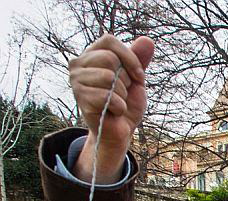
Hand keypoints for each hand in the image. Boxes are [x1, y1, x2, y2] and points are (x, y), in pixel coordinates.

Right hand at [69, 34, 153, 182]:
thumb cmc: (127, 102)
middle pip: (110, 59)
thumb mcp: (136, 78)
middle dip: (125, 79)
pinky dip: (119, 107)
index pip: (109, 41)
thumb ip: (139, 59)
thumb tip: (147, 40)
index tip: (138, 76)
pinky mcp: (80, 99)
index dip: (129, 58)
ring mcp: (76, 81)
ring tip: (117, 101)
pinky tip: (114, 112)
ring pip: (108, 77)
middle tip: (122, 92)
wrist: (122, 130)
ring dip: (122, 94)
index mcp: (91, 54)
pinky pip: (108, 97)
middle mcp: (78, 64)